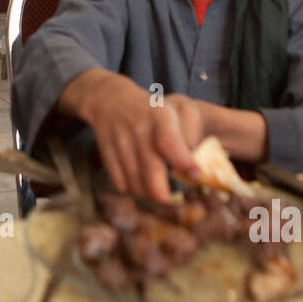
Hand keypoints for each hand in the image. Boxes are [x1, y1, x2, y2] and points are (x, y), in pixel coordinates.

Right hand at [63, 71, 206, 201]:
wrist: (111, 101)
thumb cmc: (154, 111)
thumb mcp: (176, 110)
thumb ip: (192, 134)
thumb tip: (196, 167)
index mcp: (160, 115)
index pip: (169, 141)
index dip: (182, 161)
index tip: (195, 175)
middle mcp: (138, 128)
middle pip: (150, 169)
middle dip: (163, 192)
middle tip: (173, 199)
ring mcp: (120, 141)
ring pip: (135, 182)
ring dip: (149, 194)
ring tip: (159, 192)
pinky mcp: (106, 153)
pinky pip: (121, 183)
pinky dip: (133, 190)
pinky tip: (142, 185)